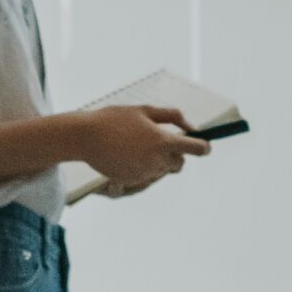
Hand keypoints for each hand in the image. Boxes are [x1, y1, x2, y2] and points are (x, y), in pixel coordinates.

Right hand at [75, 105, 209, 194]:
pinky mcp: (133, 181)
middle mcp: (157, 160)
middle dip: (176, 154)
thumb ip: (173, 117)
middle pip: (180, 163)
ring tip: (137, 146)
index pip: (196, 148)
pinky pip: (146, 176)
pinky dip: (142, 167)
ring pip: (162, 170)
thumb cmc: (115, 119)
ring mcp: (145, 173)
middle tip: (161, 142)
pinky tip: (127, 155)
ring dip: (158, 160)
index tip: (205, 146)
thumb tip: (192, 127)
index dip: (204, 147)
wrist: (85, 137)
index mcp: (163, 141)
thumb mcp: (145, 111)